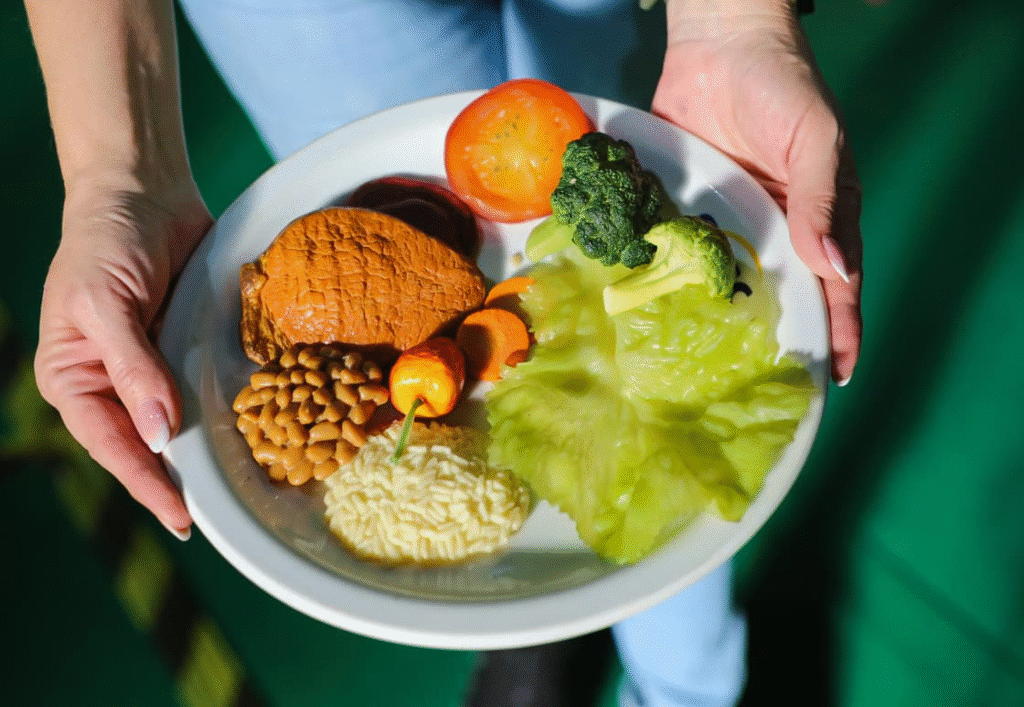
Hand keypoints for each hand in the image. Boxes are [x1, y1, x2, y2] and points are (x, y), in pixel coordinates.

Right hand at [34, 176, 210, 537]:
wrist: (142, 193)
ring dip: (198, 454)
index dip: (145, 483)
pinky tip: (245, 437)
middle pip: (142, 445)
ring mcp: (149, 368)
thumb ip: (132, 369)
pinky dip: (217, 415)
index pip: (111, 443)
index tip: (180, 517)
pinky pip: (199, 390)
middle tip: (211, 520)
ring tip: (231, 493)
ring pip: (173, 424)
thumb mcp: (105, 302)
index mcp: (73, 377)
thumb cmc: (106, 241)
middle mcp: (110, 382)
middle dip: (172, 480)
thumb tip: (155, 435)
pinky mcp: (181, 350)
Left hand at [653, 3, 861, 383]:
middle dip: (777, 341)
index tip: (833, 378)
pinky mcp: (688, 210)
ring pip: (730, 284)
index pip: (836, 287)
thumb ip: (822, 199)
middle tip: (764, 388)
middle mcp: (774, 229)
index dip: (837, 332)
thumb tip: (835, 266)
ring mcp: (728, 222)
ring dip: (722, 322)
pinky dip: (675, 282)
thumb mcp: (815, 140)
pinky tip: (661, 314)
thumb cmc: (783, 86)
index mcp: (819, 218)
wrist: (720, 45)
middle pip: (781, 296)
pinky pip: (684, 253)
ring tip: (707, 368)